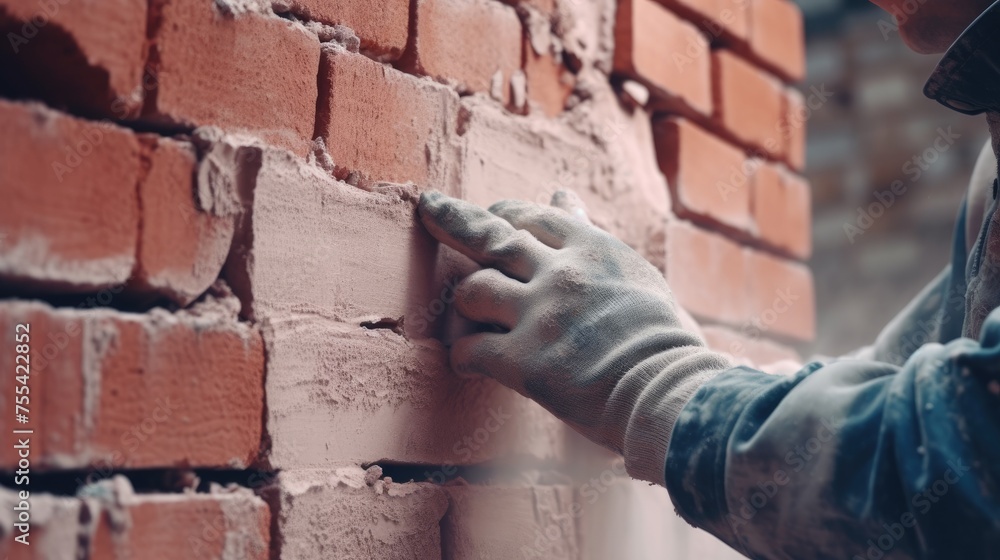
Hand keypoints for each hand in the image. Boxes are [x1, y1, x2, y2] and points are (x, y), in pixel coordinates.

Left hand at [417, 191, 731, 483]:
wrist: (672, 390)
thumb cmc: (662, 338)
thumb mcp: (632, 272)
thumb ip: (590, 235)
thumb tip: (564, 195)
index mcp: (591, 248)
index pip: (531, 215)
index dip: (504, 213)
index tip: (492, 216)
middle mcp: (560, 272)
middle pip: (487, 235)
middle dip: (451, 217)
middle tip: (429, 206)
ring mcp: (539, 315)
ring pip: (472, 291)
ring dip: (464, 305)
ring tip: (468, 320)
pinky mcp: (524, 360)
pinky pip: (470, 350)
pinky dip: (463, 355)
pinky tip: (467, 362)